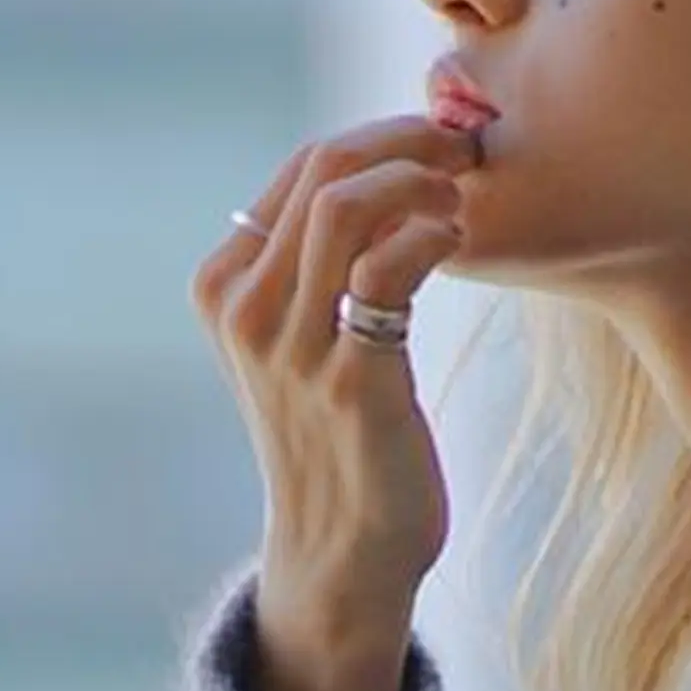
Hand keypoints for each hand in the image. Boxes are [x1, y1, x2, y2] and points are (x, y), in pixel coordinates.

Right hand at [194, 114, 478, 690]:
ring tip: (462, 197)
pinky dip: (431, 235)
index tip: (437, 143)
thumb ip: (311, 266)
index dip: (380, 137)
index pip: (300, 167)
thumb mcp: (297, 342)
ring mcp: (292, 349)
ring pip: (347, 206)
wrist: (343, 554)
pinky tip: (458, 241)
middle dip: (407, 141)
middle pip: (323, 172)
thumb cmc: (336, 437)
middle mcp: (245, 313)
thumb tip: (375, 171)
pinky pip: (387, 271)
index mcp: (224, 288)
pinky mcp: (351, 382)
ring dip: (420, 180)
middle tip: (466, 151)